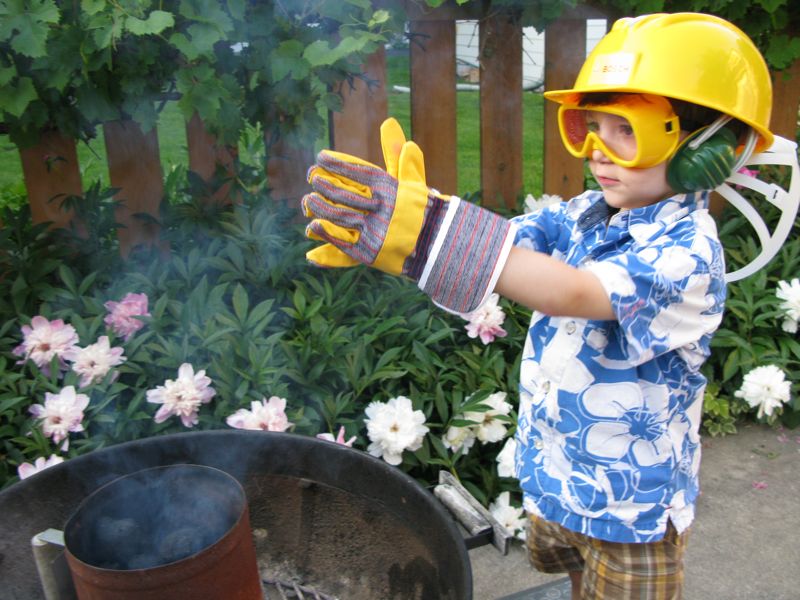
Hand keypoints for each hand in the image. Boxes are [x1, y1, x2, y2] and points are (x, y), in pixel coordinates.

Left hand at [302, 118, 514, 313]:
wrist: (436, 246)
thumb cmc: (423, 211)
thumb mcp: (413, 181)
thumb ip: (397, 154)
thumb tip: (389, 122)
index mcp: (390, 188)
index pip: (357, 171)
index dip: (336, 163)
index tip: (321, 157)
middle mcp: (380, 208)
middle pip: (344, 193)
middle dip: (325, 184)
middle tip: (312, 177)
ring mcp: (373, 230)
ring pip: (338, 215)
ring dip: (320, 206)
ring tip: (308, 199)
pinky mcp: (368, 251)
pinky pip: (341, 240)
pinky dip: (326, 231)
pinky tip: (313, 224)